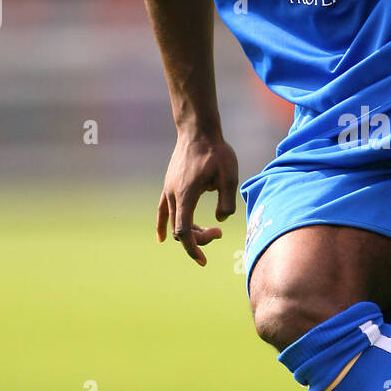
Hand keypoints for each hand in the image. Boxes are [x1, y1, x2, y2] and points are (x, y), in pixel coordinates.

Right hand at [156, 131, 238, 265]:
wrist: (198, 130)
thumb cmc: (216, 152)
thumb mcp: (230, 176)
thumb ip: (227, 201)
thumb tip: (220, 220)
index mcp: (186, 195)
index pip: (184, 231)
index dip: (192, 248)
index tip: (203, 260)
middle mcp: (173, 195)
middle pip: (180, 229)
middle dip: (199, 238)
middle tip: (219, 232)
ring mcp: (168, 190)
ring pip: (174, 221)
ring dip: (189, 231)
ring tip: (209, 230)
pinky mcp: (169, 185)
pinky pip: (163, 210)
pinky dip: (163, 225)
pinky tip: (161, 238)